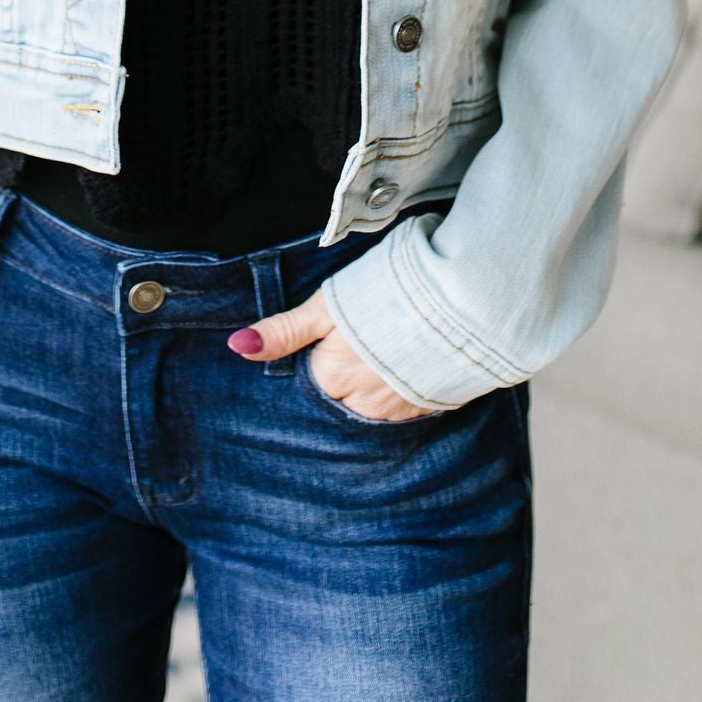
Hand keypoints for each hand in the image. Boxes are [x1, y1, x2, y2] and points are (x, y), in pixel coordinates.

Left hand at [227, 291, 439, 421]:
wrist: (464, 297)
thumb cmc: (388, 291)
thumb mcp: (328, 304)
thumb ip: (284, 331)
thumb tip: (237, 346)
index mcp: (332, 380)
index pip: (314, 380)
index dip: (324, 354)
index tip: (339, 332)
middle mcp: (364, 405)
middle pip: (344, 396)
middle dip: (351, 373)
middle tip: (366, 337)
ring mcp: (402, 410)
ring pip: (375, 403)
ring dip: (379, 382)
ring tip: (390, 345)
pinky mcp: (434, 406)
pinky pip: (409, 405)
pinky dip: (407, 387)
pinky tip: (415, 359)